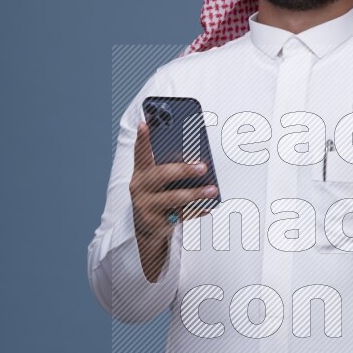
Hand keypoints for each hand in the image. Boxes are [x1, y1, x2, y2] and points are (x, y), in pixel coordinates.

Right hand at [129, 122, 216, 280]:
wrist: (147, 229)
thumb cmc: (157, 196)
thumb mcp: (157, 182)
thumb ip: (169, 169)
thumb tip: (198, 160)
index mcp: (141, 173)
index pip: (140, 153)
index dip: (142, 139)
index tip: (144, 124)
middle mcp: (140, 188)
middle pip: (162, 176)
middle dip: (184, 170)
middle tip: (203, 167)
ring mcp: (146, 206)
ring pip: (174, 198)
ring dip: (196, 193)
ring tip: (213, 190)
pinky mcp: (155, 223)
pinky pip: (181, 215)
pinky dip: (196, 210)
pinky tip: (208, 207)